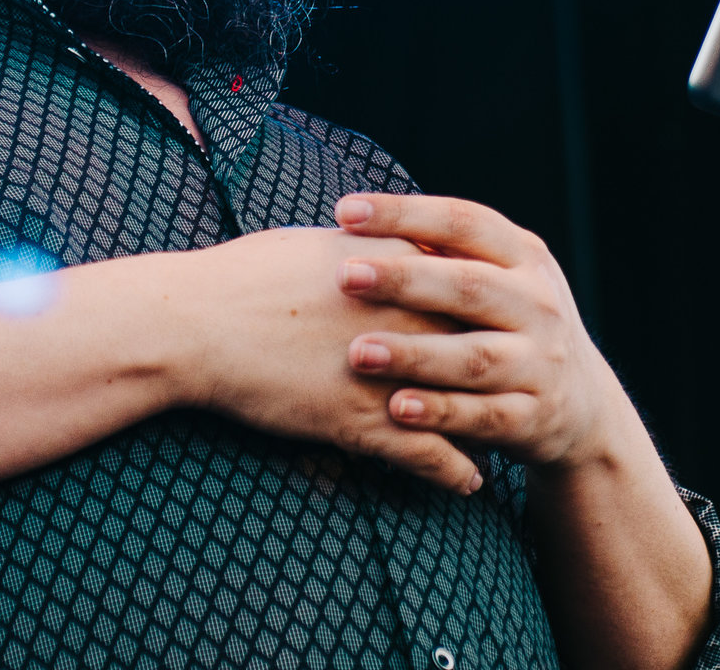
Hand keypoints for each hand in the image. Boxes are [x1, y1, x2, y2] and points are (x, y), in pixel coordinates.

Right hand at [175, 227, 485, 494]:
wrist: (193, 323)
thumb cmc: (245, 276)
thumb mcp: (318, 243)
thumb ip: (369, 244)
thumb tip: (393, 237)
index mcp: (391, 268)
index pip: (467, 286)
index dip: (492, 308)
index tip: (508, 323)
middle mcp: (399, 318)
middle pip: (479, 345)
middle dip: (505, 366)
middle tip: (525, 382)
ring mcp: (383, 373)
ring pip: (463, 407)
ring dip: (489, 426)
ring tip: (507, 439)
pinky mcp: (358, 421)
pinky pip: (425, 454)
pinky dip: (454, 471)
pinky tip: (470, 482)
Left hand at [332, 194, 614, 469]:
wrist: (582, 404)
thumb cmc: (511, 323)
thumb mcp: (499, 277)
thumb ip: (444, 252)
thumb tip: (356, 219)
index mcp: (524, 257)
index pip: (464, 222)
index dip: (405, 213)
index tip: (345, 211)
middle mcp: (537, 304)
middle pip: (469, 286)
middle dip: (404, 279)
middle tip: (344, 275)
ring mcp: (539, 363)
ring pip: (473, 357)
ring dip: (414, 354)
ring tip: (359, 352)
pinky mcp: (532, 417)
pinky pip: (482, 415)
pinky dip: (440, 412)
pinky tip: (396, 408)